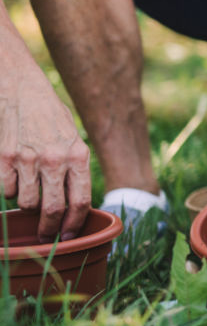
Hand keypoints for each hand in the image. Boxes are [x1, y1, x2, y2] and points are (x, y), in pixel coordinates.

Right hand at [0, 90, 90, 240]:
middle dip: (50, 228)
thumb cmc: (51, 117)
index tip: (69, 235)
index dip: (75, 224)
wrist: (22, 90)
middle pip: (53, 209)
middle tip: (47, 235)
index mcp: (79, 155)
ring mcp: (28, 160)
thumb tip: (76, 205)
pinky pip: (6, 191)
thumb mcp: (73, 139)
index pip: (81, 201)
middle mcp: (55, 159)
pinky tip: (15, 178)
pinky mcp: (5, 158)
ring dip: (28, 206)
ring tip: (31, 194)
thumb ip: (75, 169)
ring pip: (27, 203)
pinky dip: (10, 191)